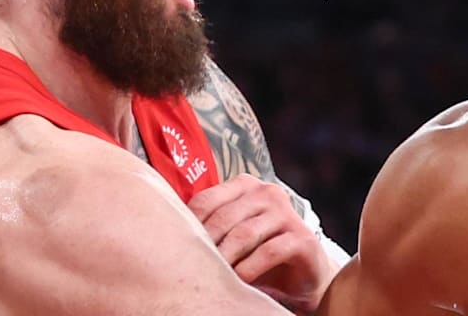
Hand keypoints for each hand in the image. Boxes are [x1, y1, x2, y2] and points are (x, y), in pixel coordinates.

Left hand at [187, 174, 338, 312]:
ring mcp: (287, 213)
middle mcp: (267, 193)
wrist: (302, 273)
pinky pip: (268, 252)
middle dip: (205, 245)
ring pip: (244, 234)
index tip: (175, 250)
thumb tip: (164, 235)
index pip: (206, 200)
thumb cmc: (258, 252)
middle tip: (190, 269)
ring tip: (212, 278)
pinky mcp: (302, 238)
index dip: (188, 225)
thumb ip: (210, 226)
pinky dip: (249, 268)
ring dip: (225, 259)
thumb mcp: (232, 235)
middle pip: (224, 217)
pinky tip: (238, 281)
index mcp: (245, 186)